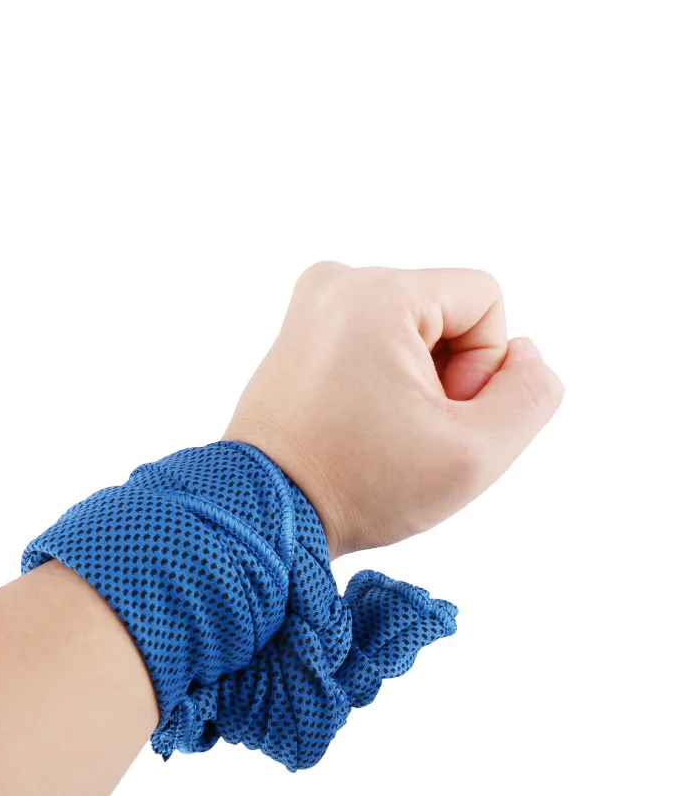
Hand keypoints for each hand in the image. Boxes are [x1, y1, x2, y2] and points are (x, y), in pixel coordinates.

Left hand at [223, 262, 564, 557]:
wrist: (265, 513)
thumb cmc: (360, 486)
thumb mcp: (475, 454)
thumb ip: (531, 394)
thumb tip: (524, 353)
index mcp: (376, 293)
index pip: (486, 300)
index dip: (482, 369)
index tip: (435, 418)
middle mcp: (335, 282)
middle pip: (447, 311)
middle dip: (445, 374)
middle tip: (402, 432)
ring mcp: (309, 305)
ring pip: (414, 328)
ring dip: (415, 380)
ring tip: (375, 429)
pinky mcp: (297, 331)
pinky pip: (374, 338)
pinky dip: (381, 378)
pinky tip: (356, 420)